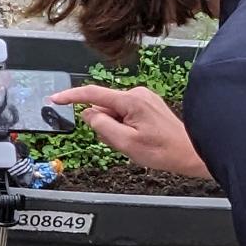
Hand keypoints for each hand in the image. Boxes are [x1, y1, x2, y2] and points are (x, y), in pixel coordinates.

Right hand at [62, 83, 212, 179]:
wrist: (191, 151)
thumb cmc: (164, 150)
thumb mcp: (126, 143)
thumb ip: (102, 126)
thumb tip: (89, 113)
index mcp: (131, 101)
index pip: (92, 94)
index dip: (71, 96)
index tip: (55, 98)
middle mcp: (137, 94)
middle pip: (104, 107)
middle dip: (105, 125)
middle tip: (122, 143)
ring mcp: (143, 98)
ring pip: (114, 112)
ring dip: (117, 128)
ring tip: (136, 142)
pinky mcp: (147, 104)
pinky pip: (125, 114)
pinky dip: (125, 127)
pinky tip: (141, 138)